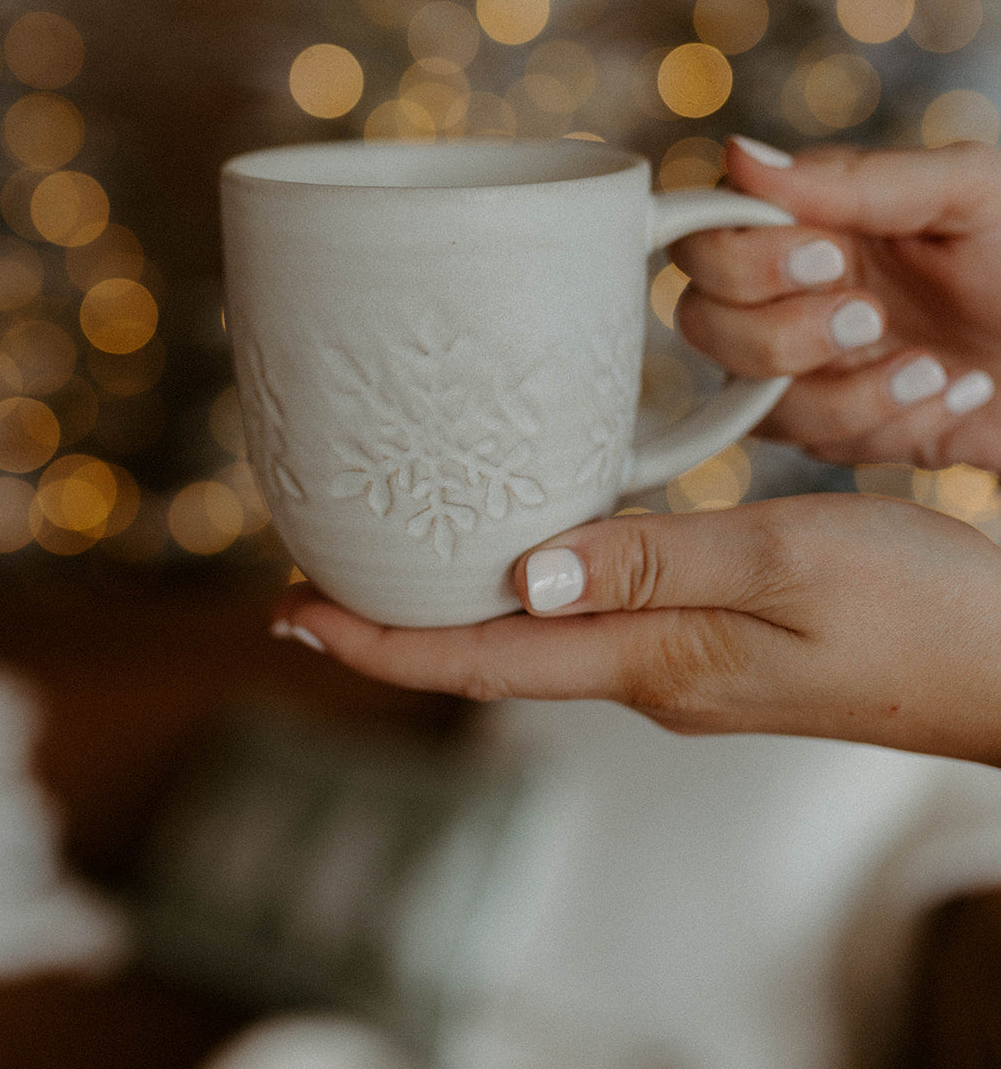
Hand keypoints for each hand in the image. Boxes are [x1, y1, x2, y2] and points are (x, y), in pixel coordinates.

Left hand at [273, 497, 1000, 763]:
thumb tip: (524, 575)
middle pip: (494, 652)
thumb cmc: (921, 612)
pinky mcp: (722, 641)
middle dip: (399, 619)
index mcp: (658, 660)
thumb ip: (658, 564)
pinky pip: (599, 612)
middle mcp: (656, 671)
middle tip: (315, 567)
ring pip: (542, 633)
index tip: (289, 609)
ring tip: (401, 546)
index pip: (482, 660)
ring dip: (463, 598)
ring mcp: (688, 662)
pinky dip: (538, 580)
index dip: (379, 641)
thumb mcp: (791, 565)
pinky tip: (532, 541)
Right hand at [670, 137, 1000, 471]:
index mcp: (810, 219)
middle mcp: (791, 292)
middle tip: (869, 316)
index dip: (740, 256)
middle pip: (700, 320)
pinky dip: (883, 423)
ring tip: (932, 366)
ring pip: (749, 397)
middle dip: (781, 333)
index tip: (827, 256)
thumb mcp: (969, 194)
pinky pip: (812, 446)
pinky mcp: (844, 430)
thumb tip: (738, 156)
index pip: (702, 233)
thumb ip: (854, 179)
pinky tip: (949, 395)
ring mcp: (811, 367)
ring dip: (840, 390)